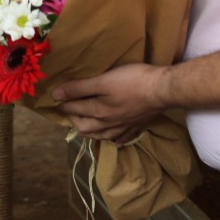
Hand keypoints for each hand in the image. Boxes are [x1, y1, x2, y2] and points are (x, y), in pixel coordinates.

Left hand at [51, 63, 172, 143]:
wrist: (163, 90)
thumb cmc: (132, 81)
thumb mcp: (102, 81)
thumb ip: (79, 88)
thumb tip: (56, 95)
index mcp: (98, 112)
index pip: (74, 109)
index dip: (63, 102)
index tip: (56, 97)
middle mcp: (109, 124)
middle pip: (86, 127)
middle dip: (74, 119)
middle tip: (69, 109)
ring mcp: (124, 126)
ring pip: (102, 135)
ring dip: (90, 131)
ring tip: (85, 124)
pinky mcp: (137, 125)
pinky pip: (122, 137)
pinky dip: (114, 138)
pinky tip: (114, 138)